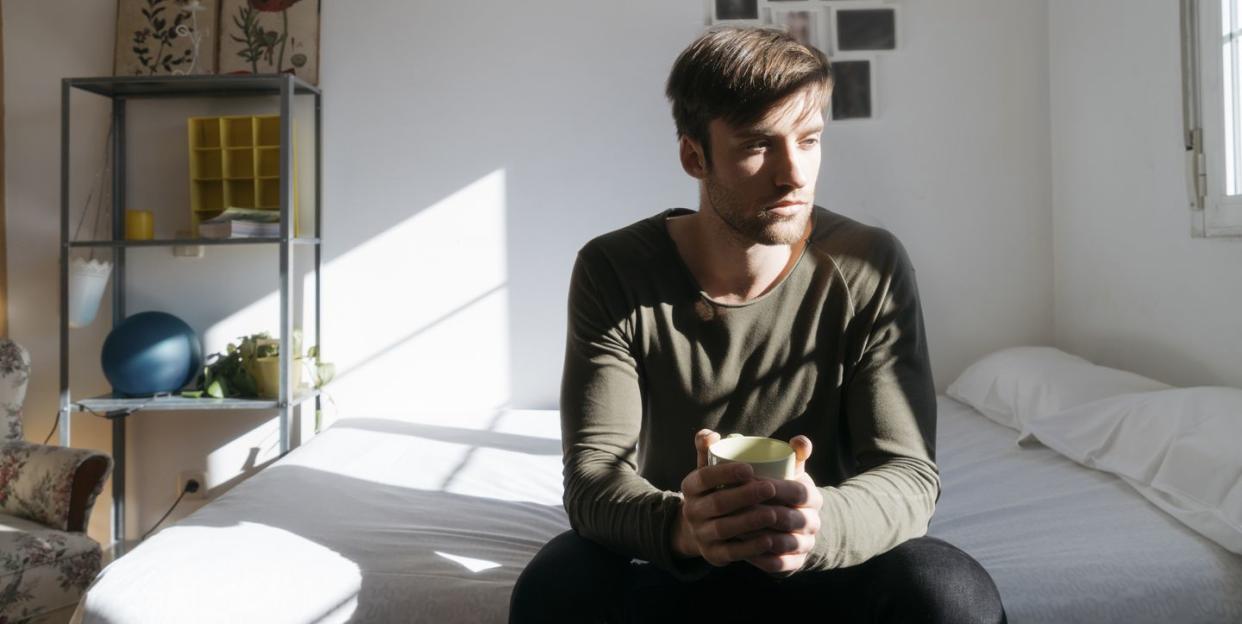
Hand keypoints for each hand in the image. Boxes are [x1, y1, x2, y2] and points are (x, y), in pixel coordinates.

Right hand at [671, 429, 781, 566]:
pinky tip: (769, 540)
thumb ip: (710, 448)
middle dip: (744, 496)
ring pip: (724, 528)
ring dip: (749, 521)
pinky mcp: (713, 555)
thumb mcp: (708, 469)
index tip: (750, 468)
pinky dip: (750, 548)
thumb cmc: (713, 490)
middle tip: (771, 488)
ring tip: (774, 514)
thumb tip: (712, 434)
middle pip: (717, 503)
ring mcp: (701, 534)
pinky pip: (731, 553)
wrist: (698, 529)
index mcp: (690, 486)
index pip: (704, 477)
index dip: (725, 473)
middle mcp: (691, 511)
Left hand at [746, 435, 822, 574]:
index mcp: (812, 496)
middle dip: (761, 512)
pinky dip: (760, 557)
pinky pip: (778, 564)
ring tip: (732, 528)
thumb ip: (780, 450)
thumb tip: (792, 439)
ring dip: (757, 536)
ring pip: (781, 543)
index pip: (798, 491)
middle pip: (788, 518)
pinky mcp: (795, 563)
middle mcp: (813, 521)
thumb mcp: (783, 469)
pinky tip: (741, 550)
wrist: (787, 522)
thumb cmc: (777, 489)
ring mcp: (806, 544)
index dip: (776, 487)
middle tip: (733, 507)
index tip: (748, 482)